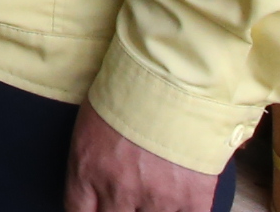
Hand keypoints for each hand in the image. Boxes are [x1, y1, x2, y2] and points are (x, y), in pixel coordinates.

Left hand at [64, 105, 220, 211]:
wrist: (174, 80)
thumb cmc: (128, 90)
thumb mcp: (90, 124)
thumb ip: (89, 161)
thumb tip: (94, 183)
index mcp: (88, 170)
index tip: (98, 207)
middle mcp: (119, 191)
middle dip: (118, 210)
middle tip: (127, 196)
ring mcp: (156, 199)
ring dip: (150, 209)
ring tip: (155, 192)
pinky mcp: (191, 200)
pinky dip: (182, 211)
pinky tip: (180, 200)